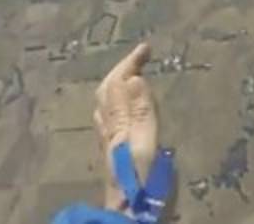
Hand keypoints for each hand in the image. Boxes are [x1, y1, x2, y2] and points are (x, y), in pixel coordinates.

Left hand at [93, 43, 158, 211]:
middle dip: (123, 68)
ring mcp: (108, 135)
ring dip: (118, 81)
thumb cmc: (139, 174)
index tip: (146, 47)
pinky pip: (109, 112)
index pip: (118, 83)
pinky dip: (117, 98)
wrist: (127, 206)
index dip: (131, 63)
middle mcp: (108, 124)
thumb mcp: (144, 140)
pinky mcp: (111, 145)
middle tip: (142, 54)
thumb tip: (134, 77)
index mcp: (117, 120)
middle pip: (107, 90)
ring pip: (106, 101)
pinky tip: (122, 104)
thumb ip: (140, 110)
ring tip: (134, 71)